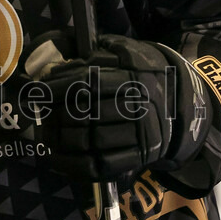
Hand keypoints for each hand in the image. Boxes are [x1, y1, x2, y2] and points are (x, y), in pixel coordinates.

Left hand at [23, 33, 209, 179]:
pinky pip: (103, 165)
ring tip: (44, 133)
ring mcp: (141, 135)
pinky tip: (55, 158)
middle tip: (39, 113)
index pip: (89, 82)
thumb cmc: (144, 75)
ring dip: (63, 139)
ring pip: (94, 140)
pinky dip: (75, 165)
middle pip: (88, 112)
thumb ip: (98, 54)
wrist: (180, 106)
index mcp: (133, 78)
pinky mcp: (140, 157)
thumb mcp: (128, 54)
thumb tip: (62, 64)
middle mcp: (138, 107)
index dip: (60, 86)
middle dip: (58, 114)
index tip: (39, 89)